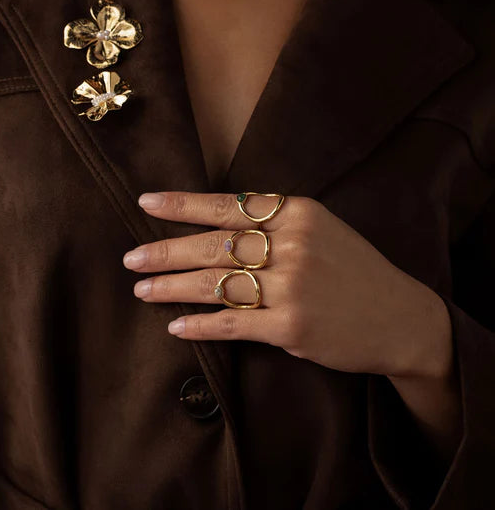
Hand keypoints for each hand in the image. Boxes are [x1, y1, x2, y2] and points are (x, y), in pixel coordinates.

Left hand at [123, 190, 450, 379]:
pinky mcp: (291, 328)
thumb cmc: (354, 269)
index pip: (228, 206)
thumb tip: (213, 224)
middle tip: (130, 259)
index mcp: (298, 212)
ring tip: (142, 290)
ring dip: (172, 288)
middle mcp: (293, 244)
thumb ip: (275, 222)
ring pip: (215, 284)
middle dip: (165, 251)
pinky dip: (200, 325)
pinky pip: (233, 323)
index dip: (182, 205)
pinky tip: (176, 326)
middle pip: (213, 245)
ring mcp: (292, 287)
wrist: (400, 317)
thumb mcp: (321, 228)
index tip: (146, 203)